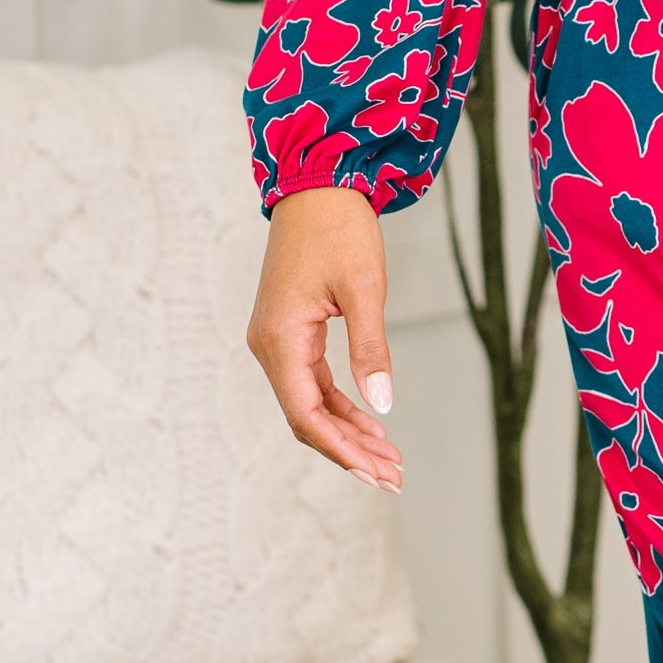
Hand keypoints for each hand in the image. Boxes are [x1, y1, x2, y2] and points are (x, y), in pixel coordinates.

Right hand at [247, 185, 402, 490]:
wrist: (317, 185)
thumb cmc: (339, 228)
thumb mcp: (364, 289)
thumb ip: (372, 348)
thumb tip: (382, 403)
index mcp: (280, 339)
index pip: (307, 415)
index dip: (343, 450)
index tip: (378, 473)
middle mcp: (269, 346)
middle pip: (307, 418)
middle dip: (350, 450)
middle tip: (393, 477)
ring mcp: (276, 340)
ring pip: (310, 404)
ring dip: (349, 432)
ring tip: (390, 458)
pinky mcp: (289, 332)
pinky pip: (312, 382)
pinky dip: (342, 406)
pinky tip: (372, 423)